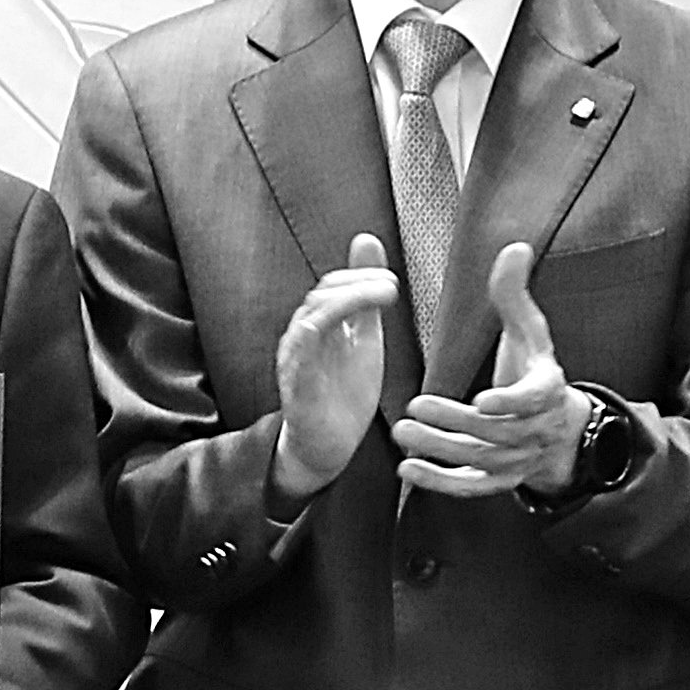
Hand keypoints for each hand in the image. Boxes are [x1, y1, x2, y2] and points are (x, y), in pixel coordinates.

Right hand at [268, 231, 416, 494]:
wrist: (327, 448)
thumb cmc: (343, 394)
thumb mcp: (363, 337)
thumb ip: (367, 298)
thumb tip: (367, 241)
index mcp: (320, 326)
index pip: (333, 286)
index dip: (361, 275)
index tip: (392, 281)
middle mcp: (302, 337)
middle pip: (323, 294)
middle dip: (358, 283)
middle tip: (392, 286)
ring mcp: (297, 360)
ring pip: (312, 315)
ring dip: (349, 299)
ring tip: (385, 296)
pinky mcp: (297, 384)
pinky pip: (301, 350)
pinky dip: (321, 329)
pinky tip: (350, 323)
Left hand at [390, 241, 579, 498]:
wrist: (558, 426)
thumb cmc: (534, 369)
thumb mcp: (529, 331)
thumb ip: (513, 293)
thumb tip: (515, 246)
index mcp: (548, 389)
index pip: (534, 399)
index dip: (511, 402)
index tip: (483, 400)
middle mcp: (538, 429)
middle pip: (496, 432)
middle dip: (455, 422)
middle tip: (414, 408)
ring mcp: (520, 459)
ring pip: (480, 458)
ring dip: (440, 450)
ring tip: (402, 433)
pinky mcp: (501, 481)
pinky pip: (472, 486)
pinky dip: (441, 482)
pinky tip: (408, 470)